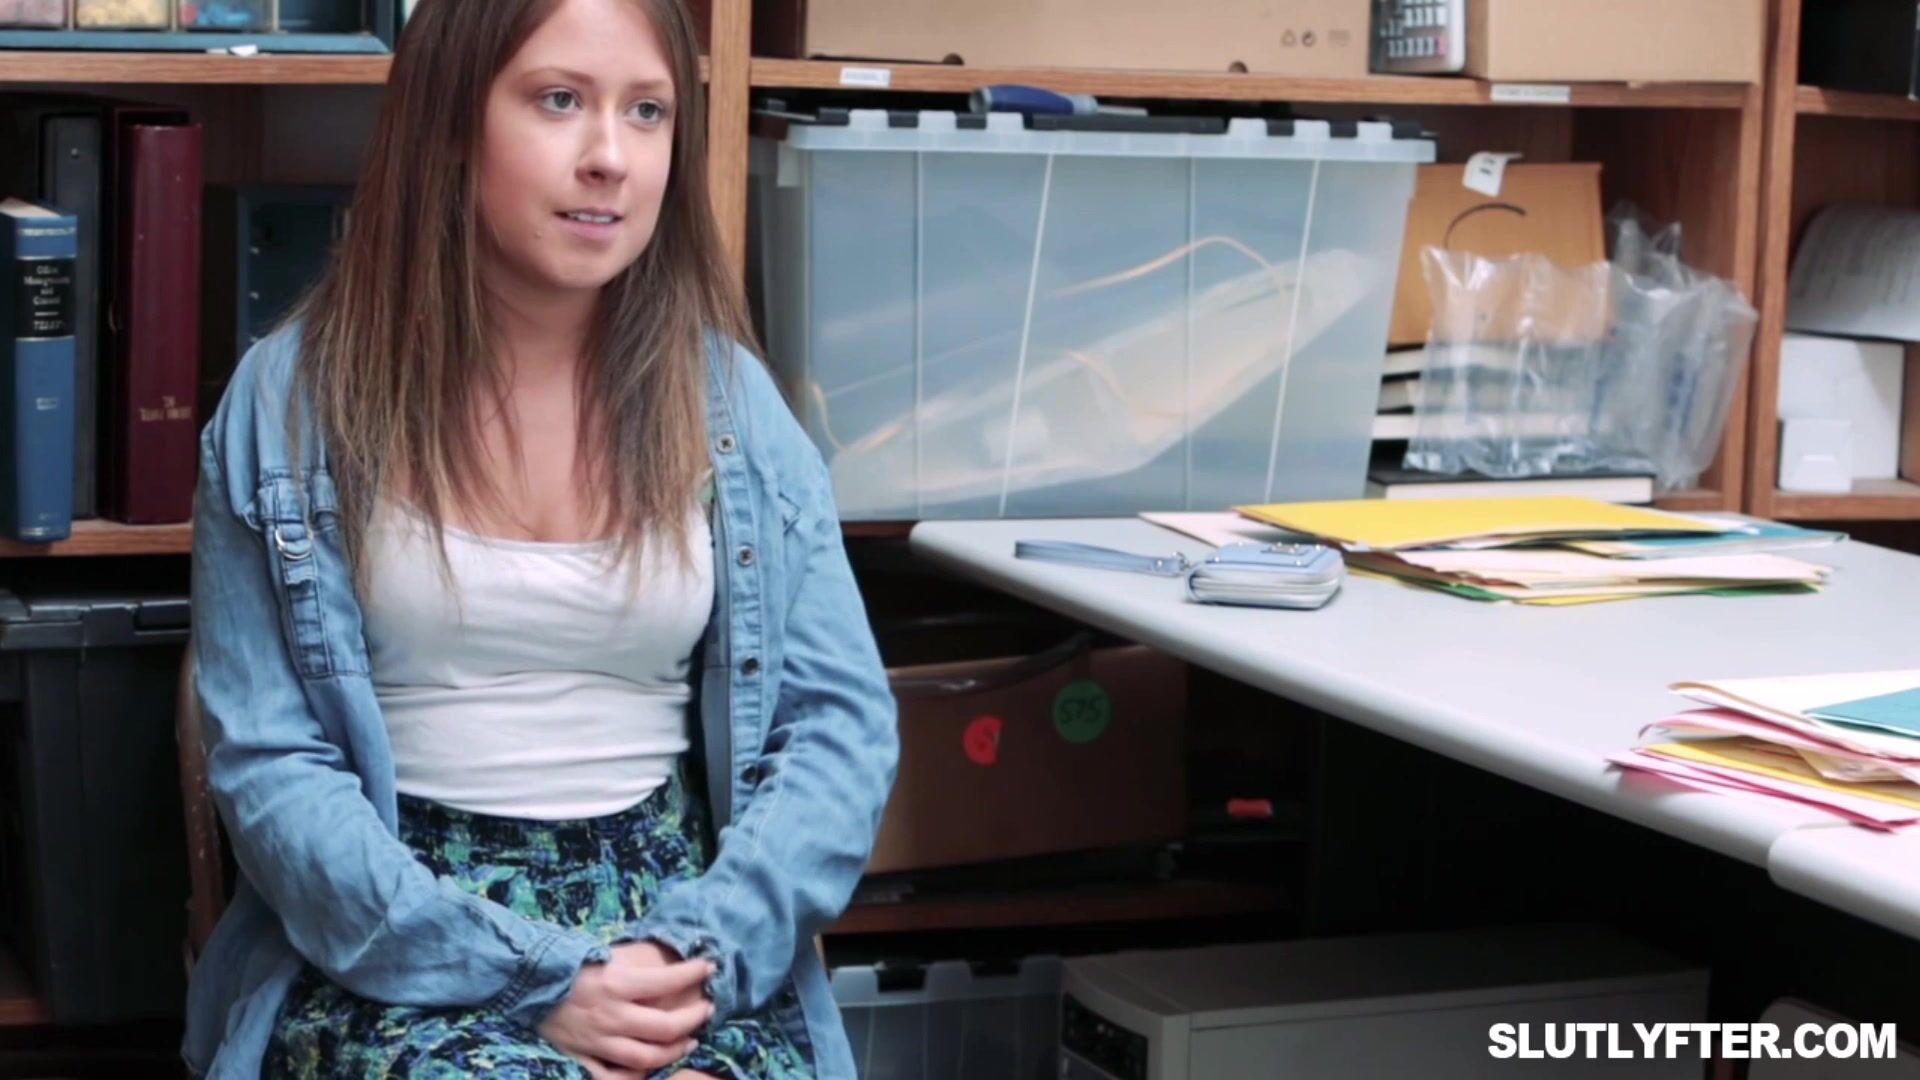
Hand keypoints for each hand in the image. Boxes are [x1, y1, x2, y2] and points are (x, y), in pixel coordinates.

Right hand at [540, 943, 713, 1074]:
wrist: (522, 980)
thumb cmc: (563, 961)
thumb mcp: (600, 953)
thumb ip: (631, 963)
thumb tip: (664, 958)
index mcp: (616, 983)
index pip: (668, 981)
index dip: (694, 973)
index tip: (709, 967)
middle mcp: (611, 1015)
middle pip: (666, 1028)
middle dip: (694, 1018)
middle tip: (707, 1009)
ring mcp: (597, 1041)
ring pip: (647, 1058)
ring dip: (674, 1051)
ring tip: (689, 1041)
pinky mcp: (581, 1057)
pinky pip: (612, 1078)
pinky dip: (634, 1078)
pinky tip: (649, 1070)